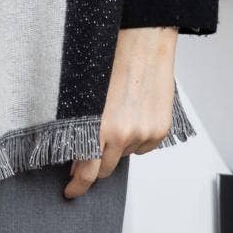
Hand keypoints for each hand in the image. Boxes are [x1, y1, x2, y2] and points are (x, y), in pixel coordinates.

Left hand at [63, 26, 178, 199]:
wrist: (144, 40)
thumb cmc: (111, 58)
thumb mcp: (84, 94)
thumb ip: (80, 126)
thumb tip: (77, 152)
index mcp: (98, 126)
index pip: (86, 172)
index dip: (78, 186)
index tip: (72, 192)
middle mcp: (123, 134)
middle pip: (105, 169)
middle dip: (96, 164)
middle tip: (89, 150)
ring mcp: (144, 133)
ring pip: (125, 154)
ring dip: (118, 144)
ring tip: (117, 113)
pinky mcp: (160, 130)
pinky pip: (144, 146)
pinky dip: (137, 137)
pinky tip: (134, 113)